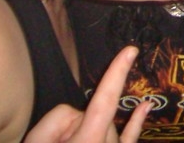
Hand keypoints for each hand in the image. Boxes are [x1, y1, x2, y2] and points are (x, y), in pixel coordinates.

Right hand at [24, 46, 148, 142]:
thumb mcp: (37, 141)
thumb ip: (59, 119)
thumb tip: (79, 117)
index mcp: (90, 140)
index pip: (105, 99)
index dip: (117, 73)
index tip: (131, 50)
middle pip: (93, 116)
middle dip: (73, 124)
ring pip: (104, 128)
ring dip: (86, 134)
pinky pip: (129, 137)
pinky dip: (137, 121)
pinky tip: (146, 106)